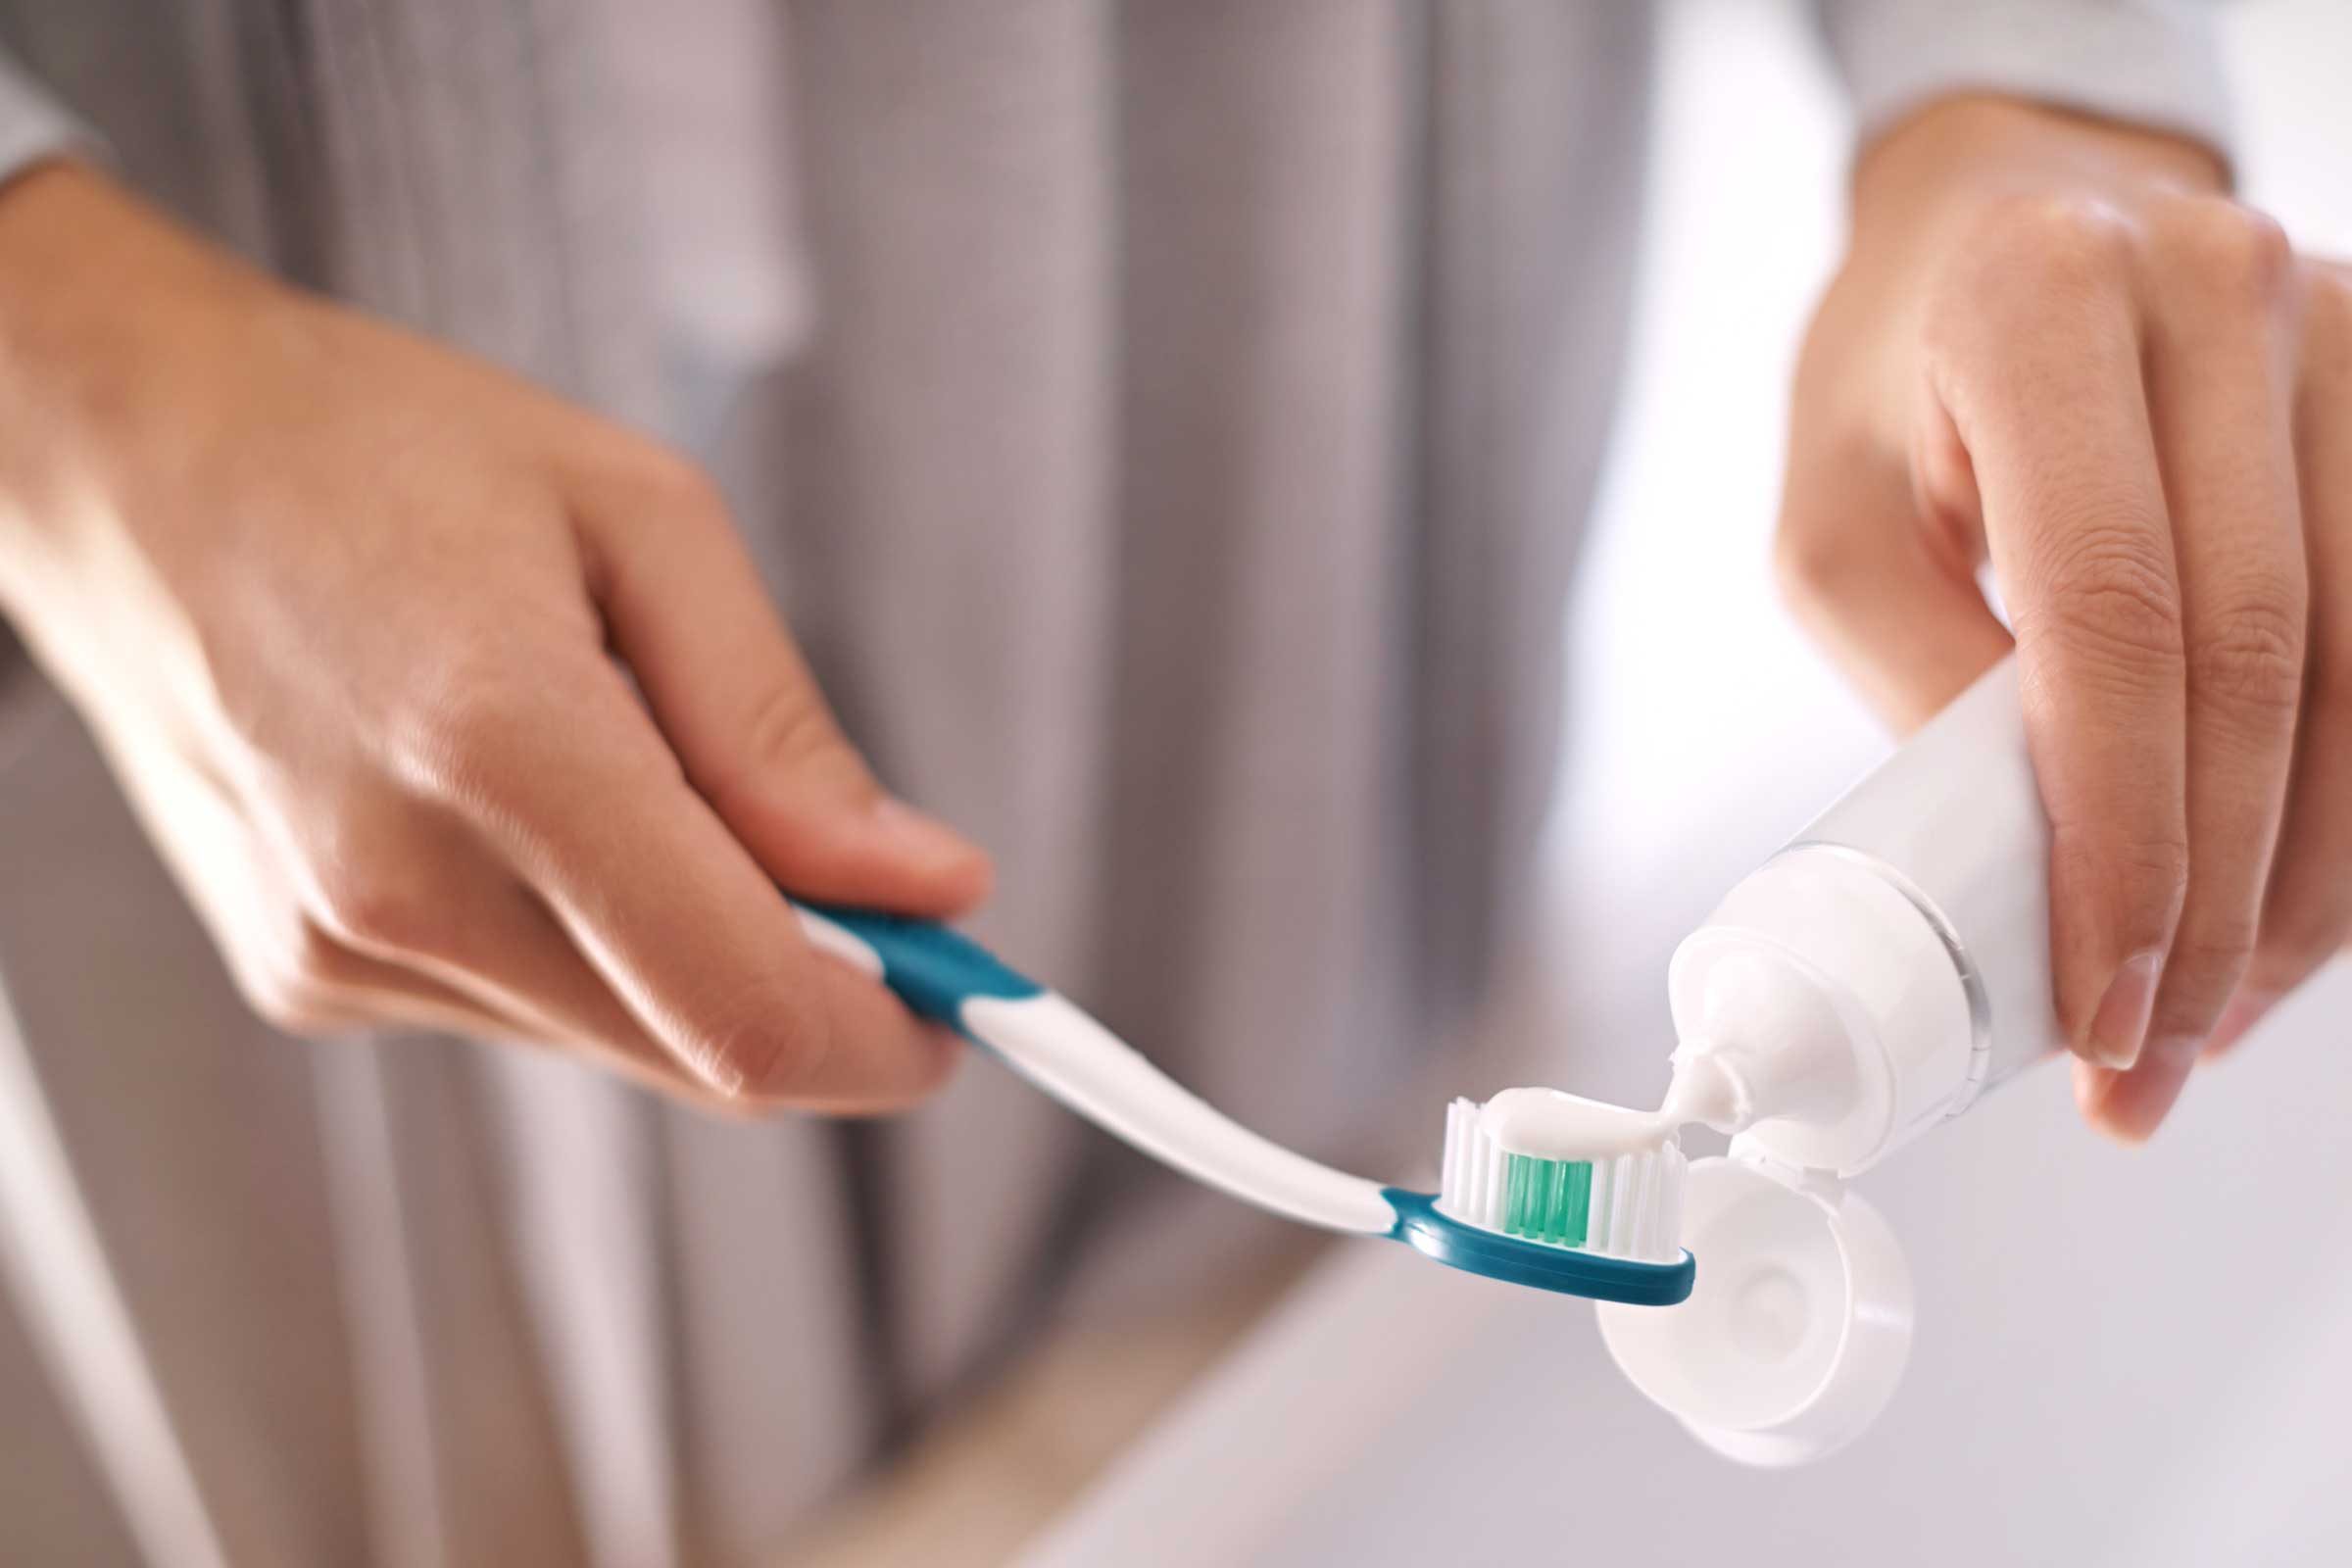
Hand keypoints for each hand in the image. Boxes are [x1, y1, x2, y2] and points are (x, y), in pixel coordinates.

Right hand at [0, 164, 991, 1112]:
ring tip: (640, 773)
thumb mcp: (641, 519)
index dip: (888, 1039)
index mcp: (499, 746)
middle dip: (817, 993)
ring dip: (695, 956)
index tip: (965, 1006)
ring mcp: (337, 952)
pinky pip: (526, 1009)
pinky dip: (591, 943)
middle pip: (698, 1055)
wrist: (132, 465)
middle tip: (863, 884)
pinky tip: (531, 808)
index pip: (745, 1007)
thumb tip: (925, 884)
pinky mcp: (308, 977)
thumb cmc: (385, 452)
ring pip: (621, 1042)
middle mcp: (401, 888)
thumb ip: (783, 732)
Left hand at [1776, 98, 2350, 1141]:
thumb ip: (1916, 677)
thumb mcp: (1832, 520)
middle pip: (2259, 657)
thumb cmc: (1894, 381)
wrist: (2009, 217)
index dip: (2120, 836)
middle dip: (2214, 896)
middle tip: (2155, 1053)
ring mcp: (2334, 328)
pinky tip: (2285, 901)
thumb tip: (2023, 876)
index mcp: (2040, 304)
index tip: (2099, 998)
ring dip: (2302, 874)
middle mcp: (2215, 291)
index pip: (2114, 617)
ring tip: (2215, 1013)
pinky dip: (2341, 792)